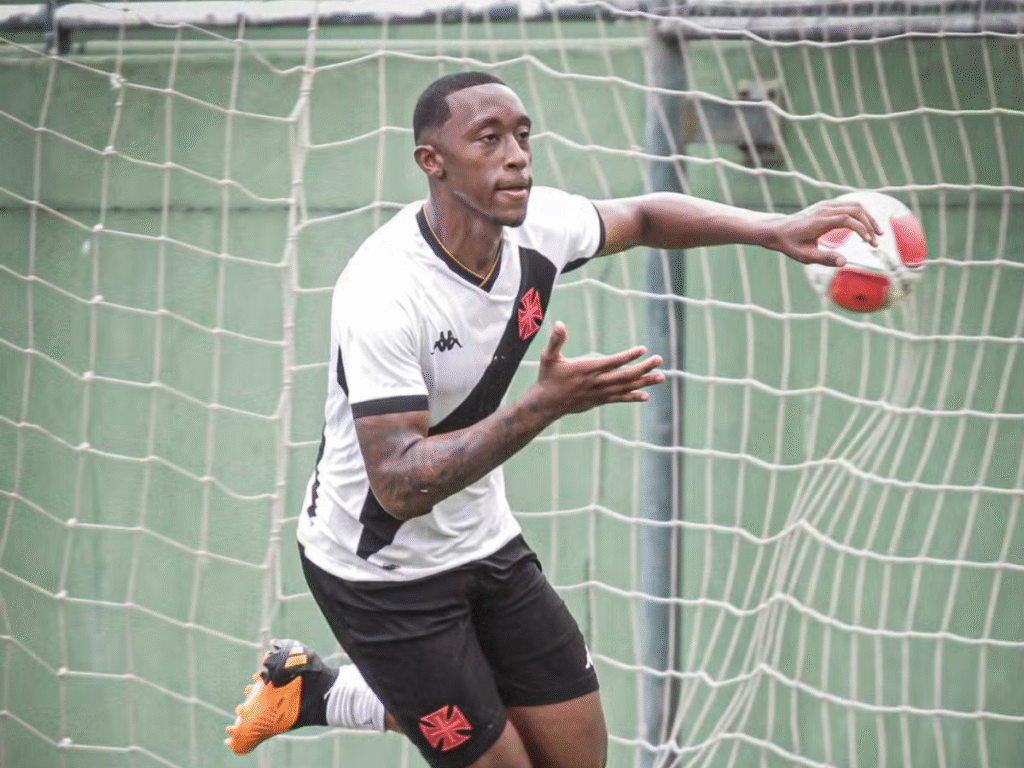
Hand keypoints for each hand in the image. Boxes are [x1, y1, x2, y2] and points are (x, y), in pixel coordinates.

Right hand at [532, 321, 664, 416]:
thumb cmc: (548, 377)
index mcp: (587, 369)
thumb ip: (556, 341)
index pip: (612, 362)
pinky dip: (633, 397)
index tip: (643, 349)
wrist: (546, 404)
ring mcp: (600, 393)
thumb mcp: (549, 357)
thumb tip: (559, 324)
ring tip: (661, 377)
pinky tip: (646, 396)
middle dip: (644, 368)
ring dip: (644, 382)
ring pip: (626, 387)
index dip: (628, 356)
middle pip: (624, 375)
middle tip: (660, 360)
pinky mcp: (599, 400)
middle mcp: (597, 382)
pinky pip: (619, 398)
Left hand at [766, 199, 882, 266]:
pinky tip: (864, 227)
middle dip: (870, 224)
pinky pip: (849, 205)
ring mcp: (826, 205)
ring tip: (876, 234)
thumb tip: (845, 262)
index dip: (862, 229)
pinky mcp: (827, 205)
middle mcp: (825, 209)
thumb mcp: (806, 256)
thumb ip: (825, 259)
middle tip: (876, 242)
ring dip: (868, 218)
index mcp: (820, 221)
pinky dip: (860, 215)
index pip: (848, 219)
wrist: (778, 231)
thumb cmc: (791, 245)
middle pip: (856, 209)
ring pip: (855, 205)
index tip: (869, 242)